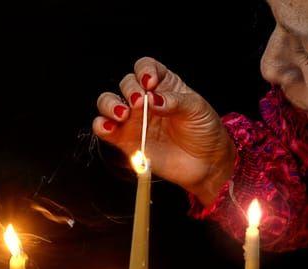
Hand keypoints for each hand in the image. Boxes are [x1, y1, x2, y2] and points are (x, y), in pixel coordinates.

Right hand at [92, 57, 235, 206]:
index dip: (144, 71)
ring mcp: (134, 120)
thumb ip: (175, 101)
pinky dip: (101, 126)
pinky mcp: (126, 141)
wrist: (205, 162)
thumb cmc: (204, 131)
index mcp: (163, 84)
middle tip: (140, 103)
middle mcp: (145, 100)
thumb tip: (153, 99)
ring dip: (110, 105)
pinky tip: (108, 127)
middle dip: (130, 90)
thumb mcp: (196, 108)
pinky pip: (105, 129)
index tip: (151, 82)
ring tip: (122, 114)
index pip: (145, 67)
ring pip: (109, 103)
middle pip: (126, 83)